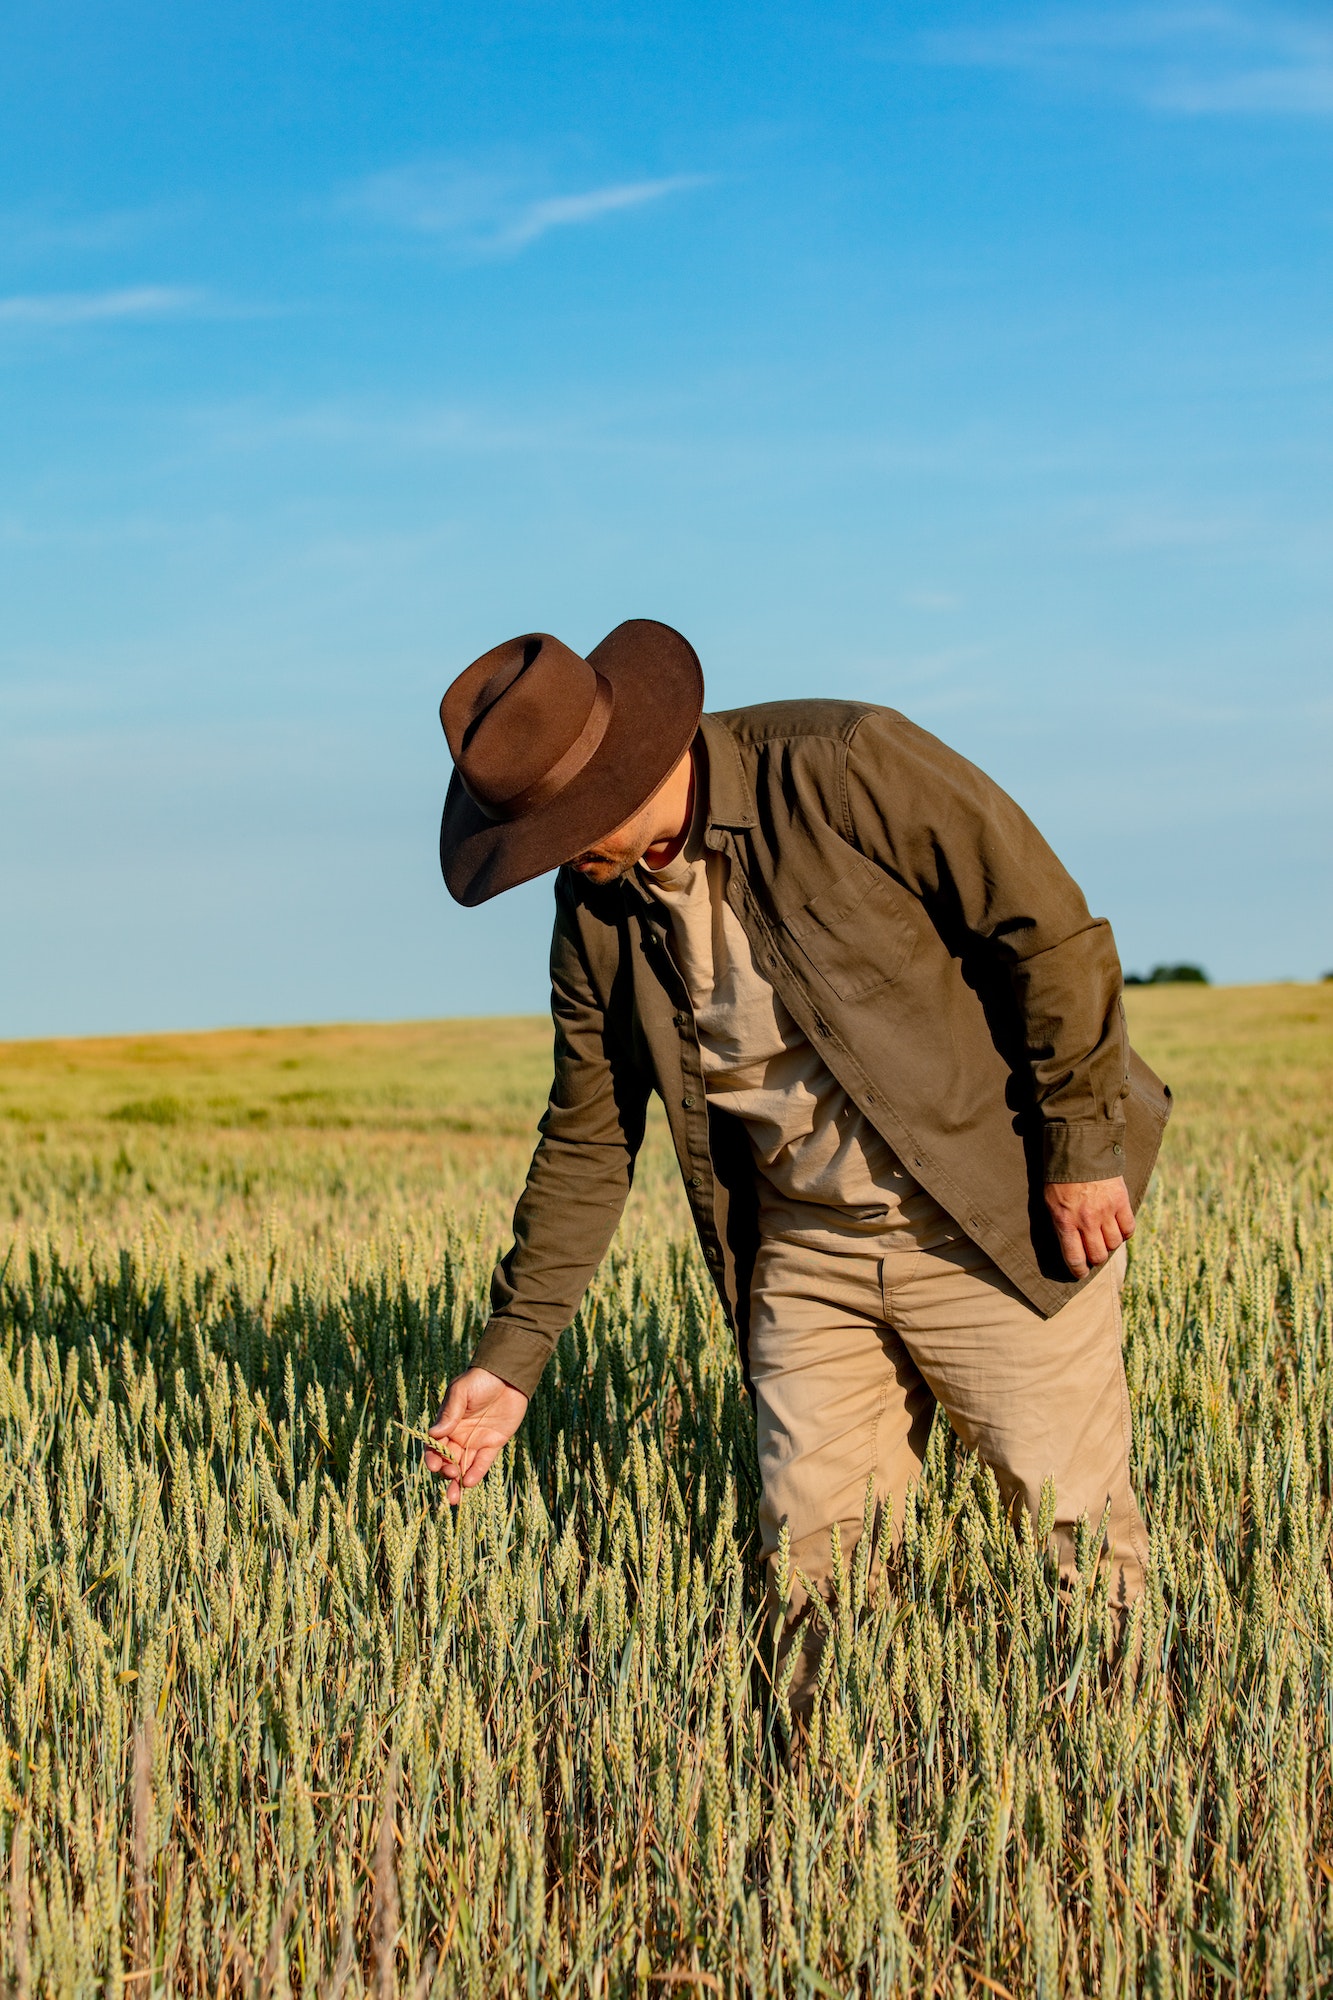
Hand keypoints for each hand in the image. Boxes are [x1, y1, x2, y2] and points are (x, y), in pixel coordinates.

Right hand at [424, 1367, 528, 1503]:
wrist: (507, 1374)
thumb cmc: (480, 1379)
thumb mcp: (460, 1392)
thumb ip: (449, 1413)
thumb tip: (433, 1434)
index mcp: (447, 1423)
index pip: (435, 1445)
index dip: (433, 1457)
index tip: (434, 1465)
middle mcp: (459, 1435)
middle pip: (448, 1459)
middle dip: (446, 1471)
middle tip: (449, 1474)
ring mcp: (476, 1441)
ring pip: (464, 1466)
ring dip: (457, 1482)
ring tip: (453, 1498)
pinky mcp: (494, 1443)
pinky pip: (483, 1462)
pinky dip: (476, 1473)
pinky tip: (470, 1483)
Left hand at [1044, 1176, 1134, 1280]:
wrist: (1080, 1150)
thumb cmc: (1060, 1177)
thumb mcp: (1050, 1202)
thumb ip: (1060, 1223)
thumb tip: (1069, 1244)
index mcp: (1065, 1221)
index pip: (1074, 1258)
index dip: (1078, 1270)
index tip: (1080, 1272)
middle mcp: (1087, 1220)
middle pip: (1098, 1255)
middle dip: (1095, 1258)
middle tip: (1093, 1253)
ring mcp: (1106, 1211)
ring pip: (1114, 1244)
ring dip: (1109, 1244)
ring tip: (1104, 1237)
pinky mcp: (1122, 1201)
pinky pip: (1129, 1228)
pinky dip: (1124, 1233)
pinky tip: (1118, 1229)